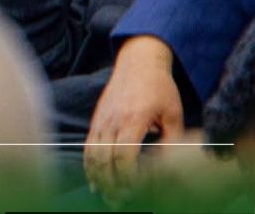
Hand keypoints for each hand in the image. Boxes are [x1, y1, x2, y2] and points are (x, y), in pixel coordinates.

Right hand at [84, 36, 184, 202]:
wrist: (138, 61)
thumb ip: (169, 142)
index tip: (135, 192)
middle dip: (110, 184)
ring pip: (91, 154)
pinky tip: (95, 180)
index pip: (124, 156)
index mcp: (133, 118)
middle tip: (120, 202)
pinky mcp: (96, 119)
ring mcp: (101, 119)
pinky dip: (89, 165)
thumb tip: (167, 169)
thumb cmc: (160, 88)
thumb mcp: (174, 115)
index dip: (127, 178)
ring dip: (97, 178)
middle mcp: (112, 120)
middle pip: (104, 159)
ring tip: (106, 195)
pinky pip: (87, 146)